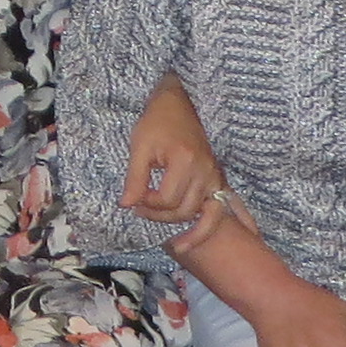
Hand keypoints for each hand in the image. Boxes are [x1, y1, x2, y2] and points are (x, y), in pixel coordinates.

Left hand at [123, 79, 225, 223]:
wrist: (180, 103)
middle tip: (141, 208)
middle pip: (184, 211)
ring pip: (202, 215)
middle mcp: (205, 172)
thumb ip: (135, 178)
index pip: (166, 199)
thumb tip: (126, 205)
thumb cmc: (157, 121)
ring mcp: (215, 177)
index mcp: (185, 161)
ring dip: (181, 224)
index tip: (135, 196)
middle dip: (160, 216)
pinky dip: (208, 228)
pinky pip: (219, 210)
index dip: (147, 203)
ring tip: (167, 233)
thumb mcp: (139, 146)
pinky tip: (194, 242)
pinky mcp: (218, 180)